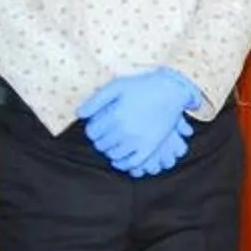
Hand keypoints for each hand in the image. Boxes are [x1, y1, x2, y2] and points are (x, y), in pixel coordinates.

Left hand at [79, 68, 199, 176]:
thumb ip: (95, 100)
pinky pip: (132, 163)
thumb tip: (79, 114)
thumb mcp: (116, 86)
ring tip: (113, 143)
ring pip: (114, 155)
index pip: (92, 132)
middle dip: (100, 139)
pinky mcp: (150, 147)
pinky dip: (123, 163)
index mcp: (115, 116)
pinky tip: (120, 159)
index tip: (98, 126)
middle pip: (101, 145)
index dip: (92, 129)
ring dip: (110, 150)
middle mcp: (125, 130)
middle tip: (106, 134)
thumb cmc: (142, 86)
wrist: (171, 90)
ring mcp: (138, 141)